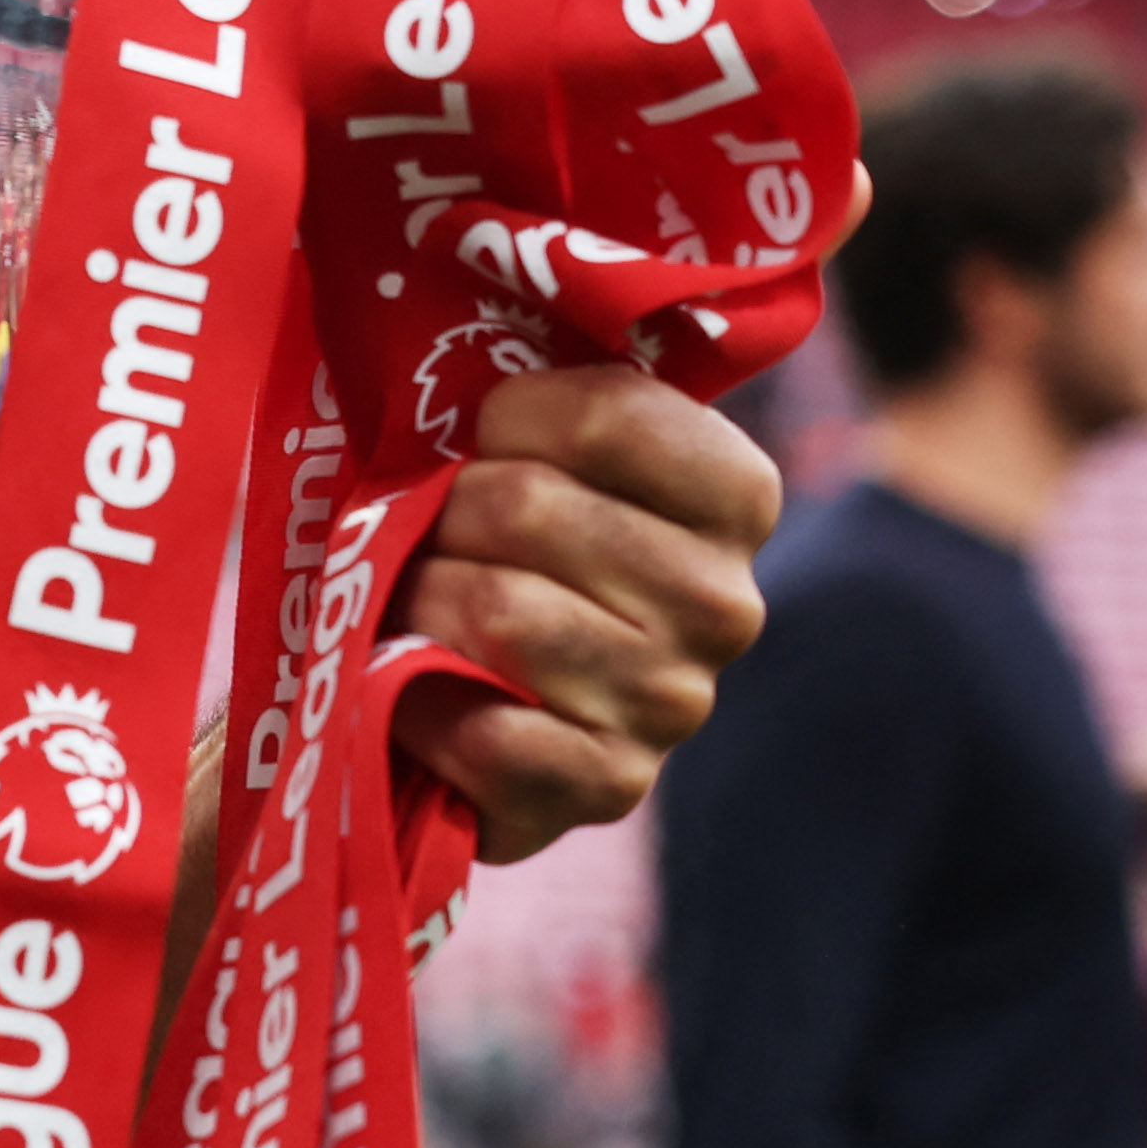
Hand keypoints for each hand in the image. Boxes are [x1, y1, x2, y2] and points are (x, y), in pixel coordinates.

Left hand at [390, 365, 782, 859]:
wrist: (475, 705)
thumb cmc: (498, 548)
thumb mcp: (538, 451)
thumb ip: (536, 399)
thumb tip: (460, 358)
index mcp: (734, 496)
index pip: (608, 414)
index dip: (506, 416)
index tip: (475, 437)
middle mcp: (726, 603)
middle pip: (532, 506)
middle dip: (442, 513)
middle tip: (424, 532)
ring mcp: (672, 704)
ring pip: (501, 612)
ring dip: (420, 601)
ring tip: (411, 601)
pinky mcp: (607, 789)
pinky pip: (487, 734)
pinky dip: (418, 704)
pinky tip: (413, 687)